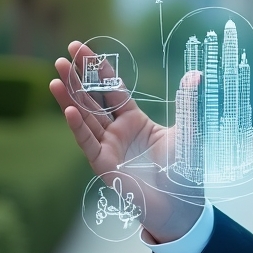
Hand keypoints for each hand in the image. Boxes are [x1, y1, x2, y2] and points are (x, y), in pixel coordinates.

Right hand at [50, 41, 202, 241]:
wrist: (182, 204)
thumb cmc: (184, 169)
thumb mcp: (186, 130)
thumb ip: (187, 102)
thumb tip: (196, 74)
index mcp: (135, 119)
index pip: (112, 88)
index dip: (98, 69)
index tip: (81, 48)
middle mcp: (117, 131)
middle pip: (93, 99)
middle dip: (78, 78)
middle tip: (63, 54)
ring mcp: (108, 147)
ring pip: (85, 118)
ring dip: (70, 99)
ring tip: (55, 77)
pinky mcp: (104, 165)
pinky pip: (88, 143)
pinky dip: (78, 127)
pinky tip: (68, 110)